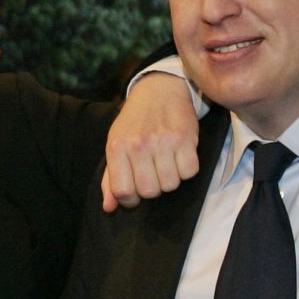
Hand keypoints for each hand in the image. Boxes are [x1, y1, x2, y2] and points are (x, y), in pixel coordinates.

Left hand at [101, 72, 199, 211]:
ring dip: (170, 179)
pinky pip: (189, 172)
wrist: (159, 90)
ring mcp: (163, 141)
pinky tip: (179, 156)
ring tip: (166, 162)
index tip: (135, 190)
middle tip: (152, 173)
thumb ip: (111, 179)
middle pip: (149, 191)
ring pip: (170, 184)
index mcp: (117, 148)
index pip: (123, 191)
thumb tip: (109, 208)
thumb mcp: (116, 145)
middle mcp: (139, 145)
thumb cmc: (135, 122)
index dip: (130, 198)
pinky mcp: (185, 138)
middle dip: (152, 188)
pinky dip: (186, 169)